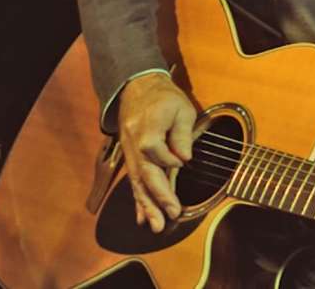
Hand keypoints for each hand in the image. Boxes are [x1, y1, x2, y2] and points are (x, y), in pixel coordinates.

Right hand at [117, 72, 195, 232]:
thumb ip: (182, 133)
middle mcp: (134, 143)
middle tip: (169, 217)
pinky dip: (138, 200)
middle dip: (157, 197)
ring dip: (146, 206)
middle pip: (144, 172)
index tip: (182, 162)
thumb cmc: (164, 97)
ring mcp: (129, 152)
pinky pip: (134, 181)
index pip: (155, 149)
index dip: (169, 159)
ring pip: (137, 182)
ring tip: (155, 226)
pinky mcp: (131, 157)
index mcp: (147, 126)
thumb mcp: (181, 107)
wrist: (138, 87)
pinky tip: (142, 218)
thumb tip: (184, 158)